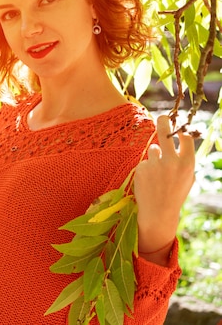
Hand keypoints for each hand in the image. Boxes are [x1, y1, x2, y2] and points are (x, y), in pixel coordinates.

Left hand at [133, 115, 194, 261]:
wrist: (159, 211)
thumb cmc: (175, 192)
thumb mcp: (187, 176)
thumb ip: (184, 158)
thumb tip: (181, 136)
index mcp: (187, 163)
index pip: (185, 137)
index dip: (182, 131)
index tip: (179, 127)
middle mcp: (172, 161)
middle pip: (165, 133)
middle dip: (164, 122)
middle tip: (162, 117)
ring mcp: (155, 164)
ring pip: (153, 149)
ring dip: (155, 156)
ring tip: (158, 174)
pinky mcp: (141, 168)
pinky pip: (144, 161)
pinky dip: (146, 169)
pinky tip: (149, 181)